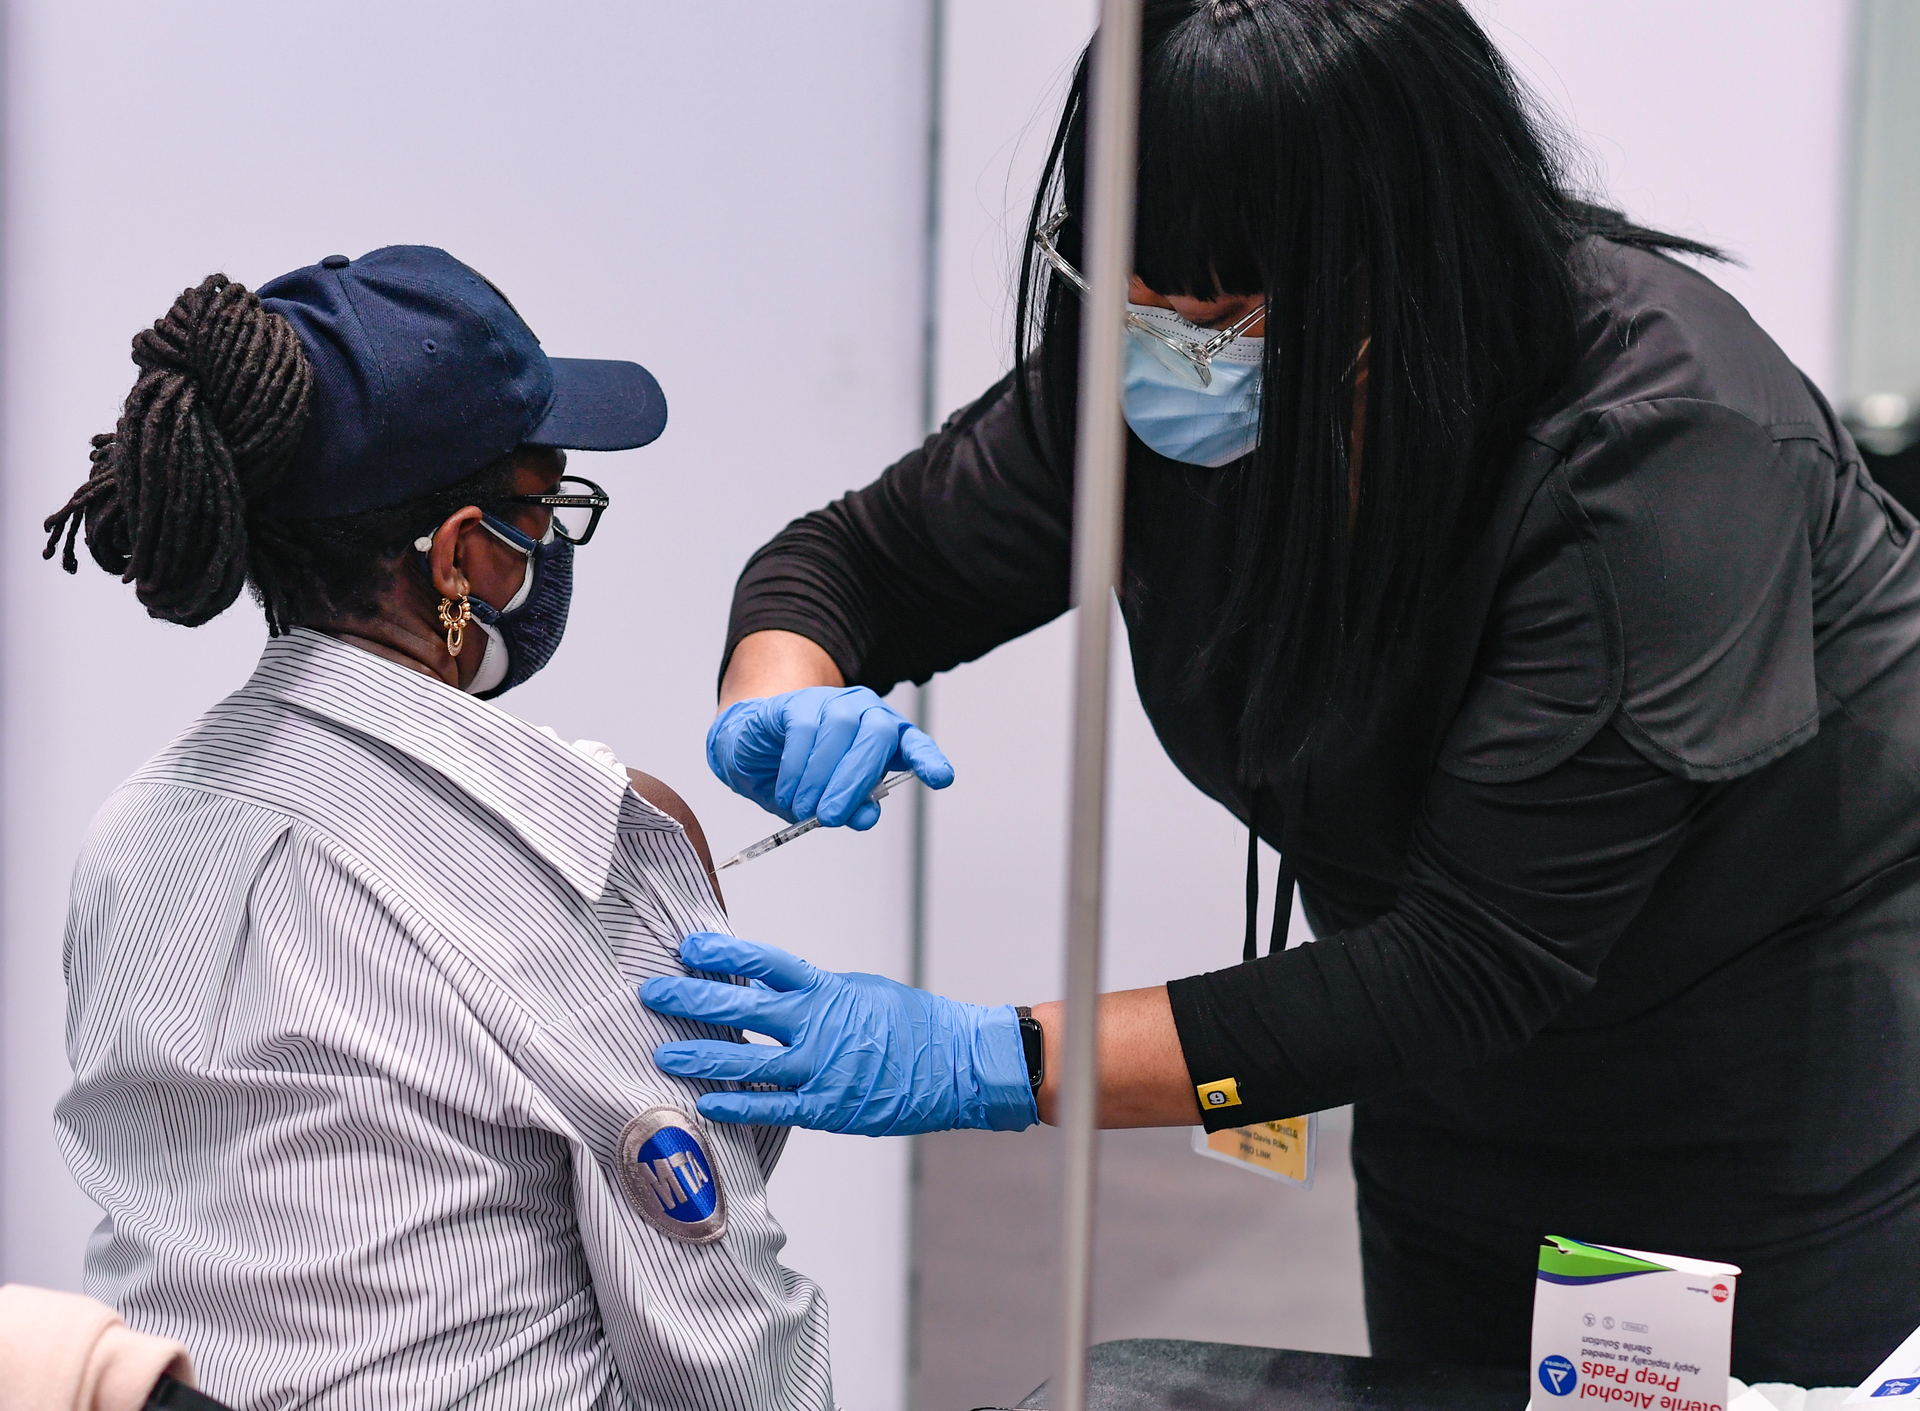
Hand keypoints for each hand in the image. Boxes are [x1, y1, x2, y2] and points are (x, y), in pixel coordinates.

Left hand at [642, 933, 1036, 1135]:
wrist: (958, 1066)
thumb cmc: (912, 1023)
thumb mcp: (858, 990)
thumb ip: (808, 990)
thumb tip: (760, 981)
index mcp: (826, 990)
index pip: (765, 963)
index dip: (723, 953)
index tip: (688, 947)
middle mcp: (817, 1027)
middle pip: (740, 1010)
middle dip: (690, 1000)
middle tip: (652, 993)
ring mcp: (820, 1070)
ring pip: (746, 1064)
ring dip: (699, 1057)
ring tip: (662, 1054)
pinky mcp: (827, 1108)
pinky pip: (771, 1107)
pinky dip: (735, 1104)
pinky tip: (704, 1101)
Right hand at [705, 686, 952, 828]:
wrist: (751, 748)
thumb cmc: (800, 773)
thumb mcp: (827, 800)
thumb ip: (852, 807)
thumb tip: (866, 816)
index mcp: (883, 738)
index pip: (913, 744)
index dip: (928, 760)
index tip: (940, 778)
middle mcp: (864, 713)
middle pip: (878, 734)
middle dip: (857, 779)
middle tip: (833, 815)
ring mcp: (832, 703)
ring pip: (840, 730)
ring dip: (822, 777)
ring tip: (805, 808)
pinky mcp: (798, 702)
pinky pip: (803, 729)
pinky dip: (796, 768)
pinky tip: (788, 791)